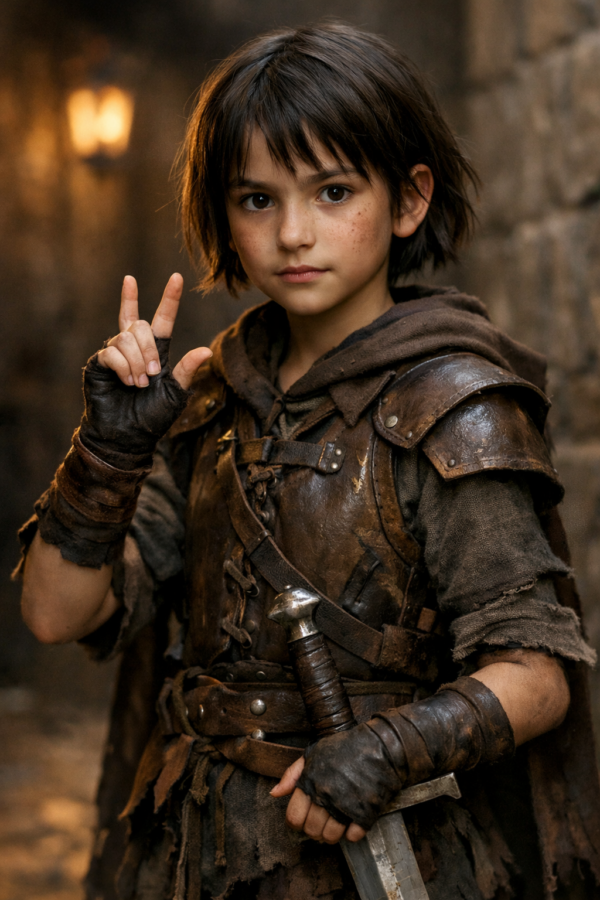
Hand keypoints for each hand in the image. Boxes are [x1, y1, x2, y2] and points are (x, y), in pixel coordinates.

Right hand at [81, 273, 211, 464]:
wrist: (127, 437)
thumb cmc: (152, 418)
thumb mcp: (176, 393)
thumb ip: (187, 370)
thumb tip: (207, 349)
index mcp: (157, 351)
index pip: (163, 319)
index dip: (169, 299)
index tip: (176, 277)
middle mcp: (135, 347)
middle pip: (142, 325)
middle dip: (149, 348)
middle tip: (153, 374)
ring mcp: (116, 353)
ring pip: (126, 338)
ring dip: (137, 362)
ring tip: (139, 384)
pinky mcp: (99, 362)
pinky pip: (111, 352)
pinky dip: (123, 368)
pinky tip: (127, 383)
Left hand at [292, 724, 405, 832]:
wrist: (380, 746)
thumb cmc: (346, 747)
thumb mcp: (313, 753)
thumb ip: (292, 774)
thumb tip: (275, 793)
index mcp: (310, 782)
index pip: (293, 817)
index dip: (295, 823)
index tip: (301, 822)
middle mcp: (326, 795)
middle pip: (311, 830)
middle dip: (313, 830)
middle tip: (320, 822)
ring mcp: (345, 805)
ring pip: (331, 836)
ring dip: (332, 835)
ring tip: (335, 824)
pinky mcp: (365, 813)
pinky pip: (353, 836)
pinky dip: (352, 833)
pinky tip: (352, 821)